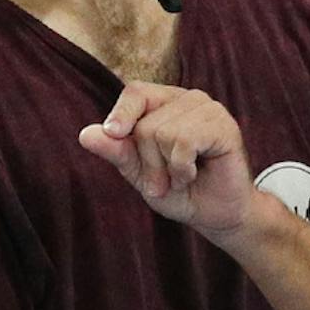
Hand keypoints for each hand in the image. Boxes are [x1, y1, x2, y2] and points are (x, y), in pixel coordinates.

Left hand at [79, 83, 259, 237]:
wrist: (216, 216)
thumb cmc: (180, 192)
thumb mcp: (140, 174)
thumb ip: (117, 152)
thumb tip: (85, 134)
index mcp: (165, 103)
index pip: (136, 92)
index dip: (121, 114)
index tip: (114, 134)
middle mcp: (187, 99)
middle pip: (145, 124)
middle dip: (149, 163)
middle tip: (165, 180)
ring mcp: (208, 109)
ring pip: (163, 133)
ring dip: (167, 169)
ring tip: (182, 178)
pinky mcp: (224, 125)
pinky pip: (184, 142)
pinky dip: (182, 168)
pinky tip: (194, 174)